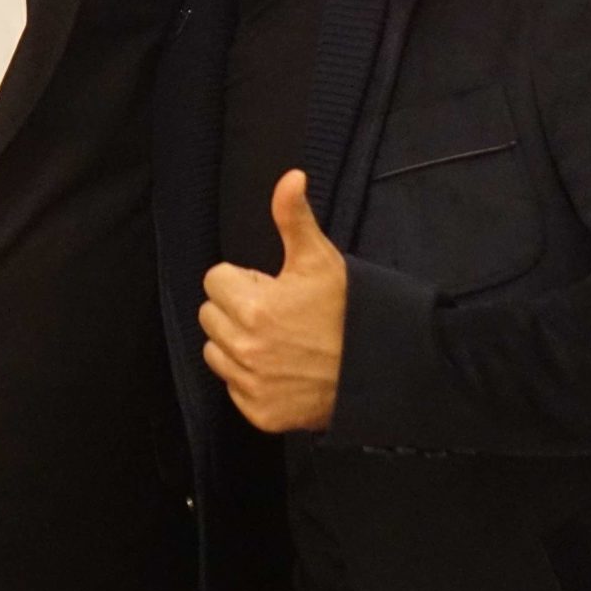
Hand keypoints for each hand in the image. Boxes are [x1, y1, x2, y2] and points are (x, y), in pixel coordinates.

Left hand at [199, 171, 346, 433]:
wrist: (380, 370)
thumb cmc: (349, 310)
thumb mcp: (320, 259)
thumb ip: (294, 217)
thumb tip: (290, 176)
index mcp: (253, 307)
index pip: (215, 280)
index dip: (243, 279)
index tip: (272, 287)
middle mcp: (246, 348)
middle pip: (210, 315)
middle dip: (236, 309)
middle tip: (277, 313)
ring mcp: (252, 384)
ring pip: (216, 352)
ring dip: (237, 343)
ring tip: (278, 340)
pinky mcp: (261, 414)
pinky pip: (233, 388)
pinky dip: (250, 379)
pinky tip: (282, 369)